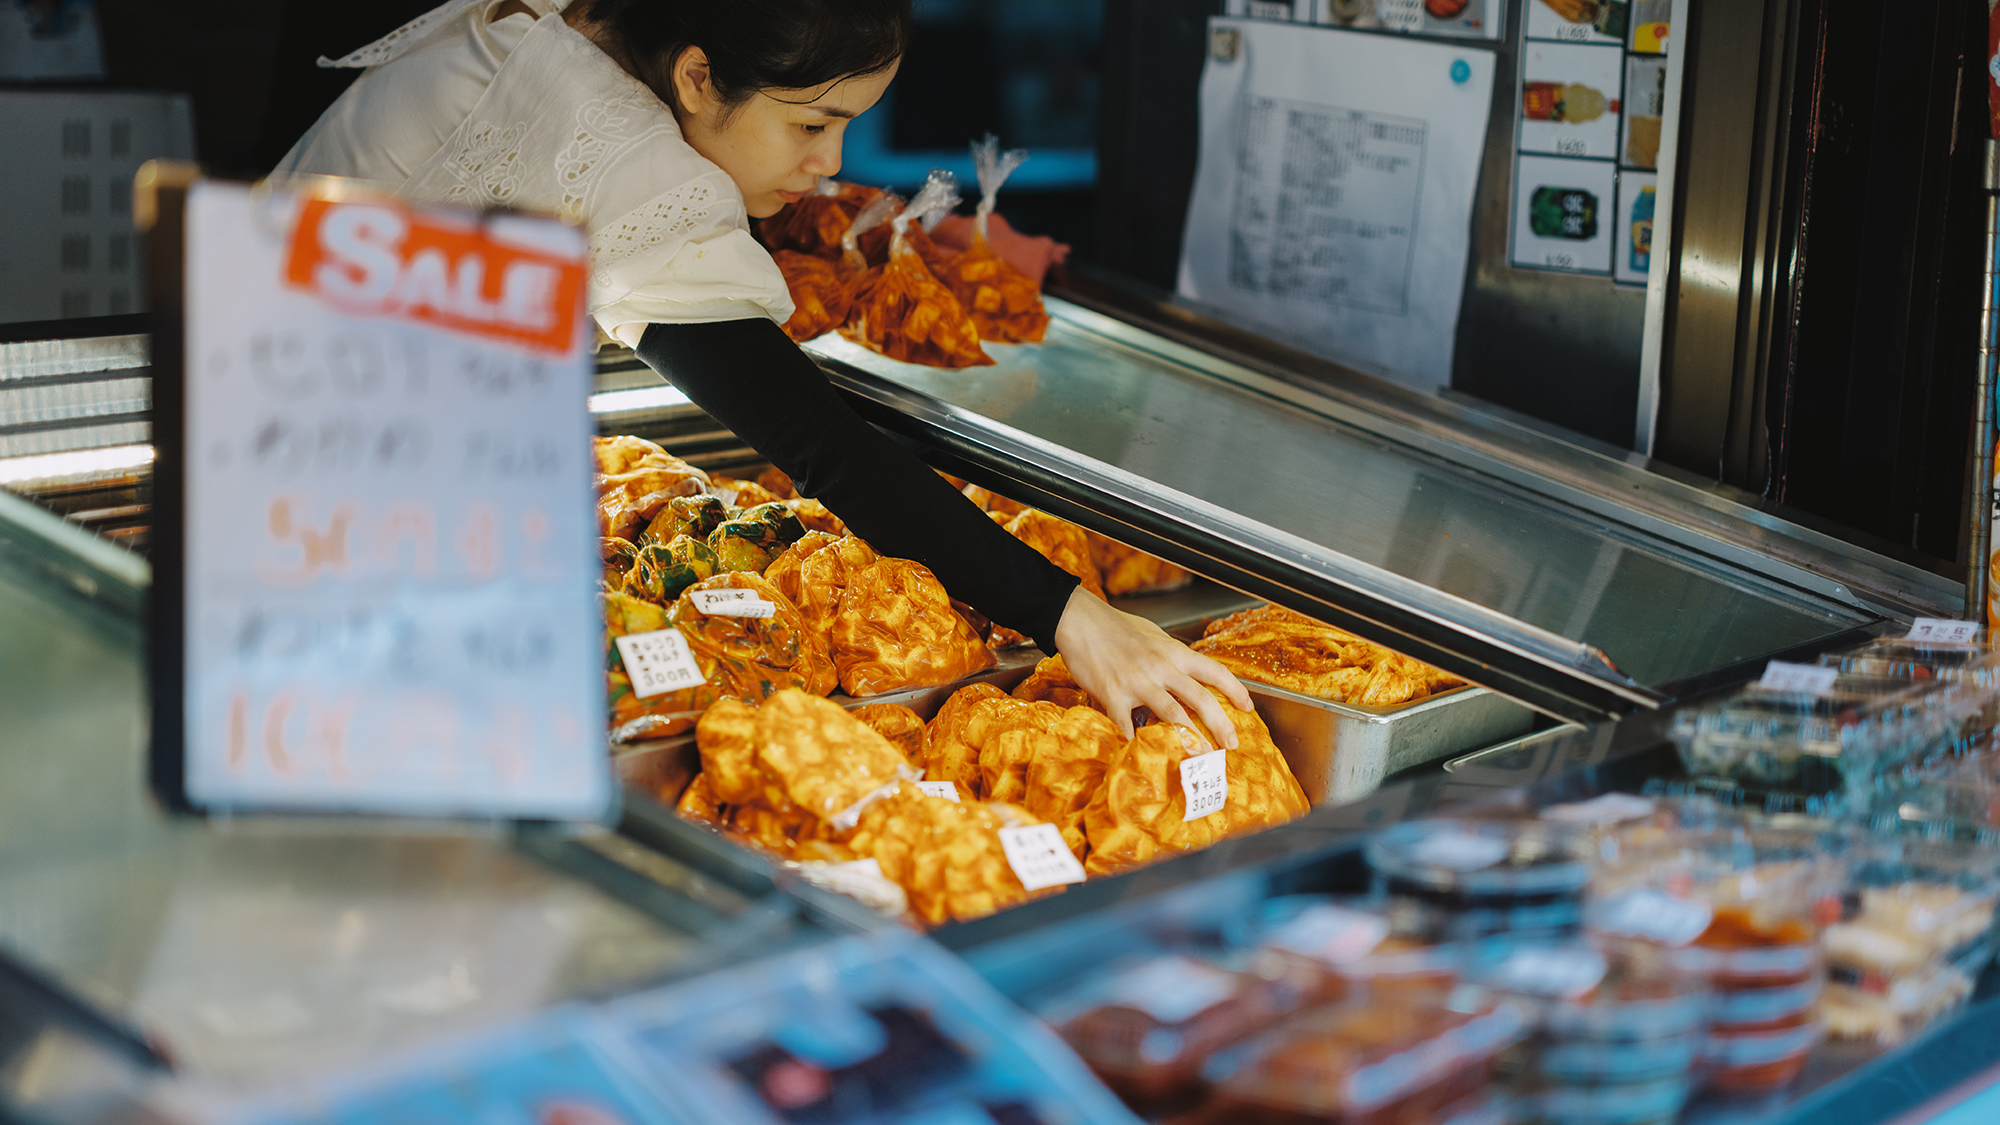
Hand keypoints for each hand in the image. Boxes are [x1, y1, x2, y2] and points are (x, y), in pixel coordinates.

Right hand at [1051, 587, 1253, 747]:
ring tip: (1202, 756)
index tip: (1248, 707)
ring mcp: (1137, 682)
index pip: (1214, 671)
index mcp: (1173, 652)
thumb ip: (1171, 656)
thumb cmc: (1116, 627)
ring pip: (1173, 715)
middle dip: (1221, 724)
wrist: (1080, 621)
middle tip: (1232, 743)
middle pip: (1201, 699)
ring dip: (1191, 739)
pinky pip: (1127, 726)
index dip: (1235, 690)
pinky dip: (1135, 743)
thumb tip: (1185, 673)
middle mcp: (1161, 667)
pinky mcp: (1113, 694)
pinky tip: (1142, 755)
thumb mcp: (1153, 635)